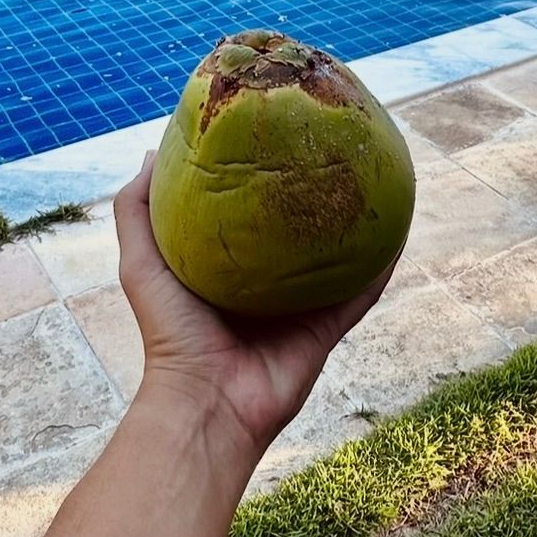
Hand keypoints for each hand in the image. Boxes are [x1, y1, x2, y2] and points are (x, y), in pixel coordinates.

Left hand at [113, 153, 394, 470]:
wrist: (206, 401)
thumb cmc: (169, 333)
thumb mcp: (141, 263)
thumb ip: (138, 211)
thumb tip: (153, 153)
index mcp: (227, 268)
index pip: (247, 213)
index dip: (259, 177)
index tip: (270, 135)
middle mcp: (266, 284)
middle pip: (297, 231)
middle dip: (313, 194)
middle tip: (330, 148)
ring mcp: (299, 306)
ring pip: (337, 256)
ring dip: (356, 224)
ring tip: (375, 179)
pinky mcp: (326, 327)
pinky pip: (361, 291)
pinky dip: (382, 263)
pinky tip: (399, 227)